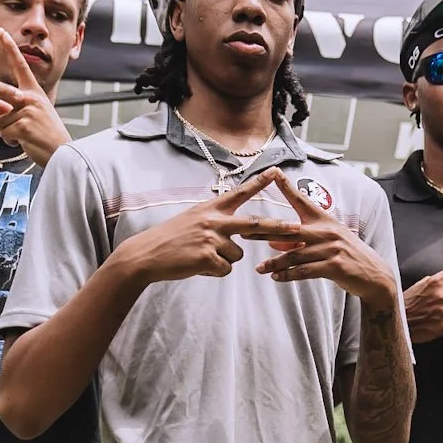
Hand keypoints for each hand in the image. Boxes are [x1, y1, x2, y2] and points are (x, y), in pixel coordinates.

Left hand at [0, 41, 71, 165]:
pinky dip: (11, 141)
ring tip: (26, 137)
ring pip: (1, 119)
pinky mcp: (24, 125)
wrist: (63, 153)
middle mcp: (31, 97)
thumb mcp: (30, 118)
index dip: (11, 50)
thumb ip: (10, 109)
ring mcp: (28, 110)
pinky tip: (25, 143)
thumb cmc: (46, 136)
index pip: (21, 67)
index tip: (2, 34)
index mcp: (34, 92)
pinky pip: (4, 131)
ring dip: (9, 132)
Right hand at [114, 169, 300, 284]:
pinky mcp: (206, 257)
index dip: (259, 183)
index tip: (276, 172)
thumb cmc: (171, 238)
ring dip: (224, 260)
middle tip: (295, 228)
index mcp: (211, 208)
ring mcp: (210, 239)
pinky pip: (225, 269)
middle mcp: (213, 220)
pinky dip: (215, 271)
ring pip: (237, 255)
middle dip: (277, 227)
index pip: (239, 193)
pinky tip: (198, 265)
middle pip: (254, 224)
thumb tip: (237, 230)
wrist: (146, 254)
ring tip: (202, 256)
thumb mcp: (193, 219)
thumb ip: (215, 220)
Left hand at [256, 176, 397, 304]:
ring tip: (260, 269)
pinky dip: (288, 275)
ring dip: (275, 263)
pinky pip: (304, 271)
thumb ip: (300, 240)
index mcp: (324, 220)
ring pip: (294, 255)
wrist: (372, 274)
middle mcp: (327, 231)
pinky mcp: (334, 266)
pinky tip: (277, 278)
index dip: (287, 187)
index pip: (302, 201)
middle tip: (244, 234)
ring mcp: (331, 248)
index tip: (274, 173)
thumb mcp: (326, 242)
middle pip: (289, 230)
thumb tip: (273, 242)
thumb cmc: (347, 256)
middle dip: (265, 232)